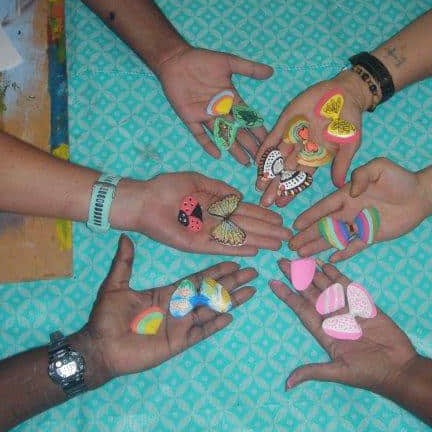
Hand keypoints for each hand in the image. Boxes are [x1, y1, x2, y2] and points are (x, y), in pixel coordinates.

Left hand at [72, 235, 257, 387]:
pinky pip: (201, 332)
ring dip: (230, 300)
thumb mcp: (114, 285)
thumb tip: (126, 237)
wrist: (99, 347)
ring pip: (211, 310)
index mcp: (166, 293)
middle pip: (210, 292)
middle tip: (252, 273)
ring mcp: (180, 325)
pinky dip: (215, 324)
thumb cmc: (106, 318)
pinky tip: (230, 316)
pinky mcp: (178, 342)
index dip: (215, 271)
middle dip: (231, 282)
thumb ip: (124, 263)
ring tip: (250, 291)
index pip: (197, 279)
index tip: (233, 262)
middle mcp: (178, 307)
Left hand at [112, 172, 291, 255]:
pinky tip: (253, 250)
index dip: (263, 215)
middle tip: (287, 235)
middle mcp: (215, 221)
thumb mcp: (197, 180)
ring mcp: (207, 234)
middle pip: (247, 226)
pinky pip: (220, 247)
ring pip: (238, 237)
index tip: (280, 218)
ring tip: (277, 244)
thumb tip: (241, 195)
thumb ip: (220, 188)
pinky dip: (236, 248)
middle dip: (267, 231)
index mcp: (215, 205)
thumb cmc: (167, 187)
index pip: (244, 211)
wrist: (144, 200)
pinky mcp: (196, 245)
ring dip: (259, 241)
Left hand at [157, 46, 272, 164]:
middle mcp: (220, 110)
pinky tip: (217, 154)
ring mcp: (205, 115)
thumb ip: (249, 68)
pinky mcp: (190, 118)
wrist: (175, 60)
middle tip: (259, 158)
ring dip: (233, 148)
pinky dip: (208, 144)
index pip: (247, 118)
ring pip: (222, 135)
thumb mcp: (228, 62)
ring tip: (244, 161)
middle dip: (249, 144)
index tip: (268, 140)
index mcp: (230, 98)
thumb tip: (271, 71)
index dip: (257, 129)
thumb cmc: (202, 60)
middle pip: (237, 130)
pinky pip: (199, 134)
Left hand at [255, 69, 371, 206]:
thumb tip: (339, 186)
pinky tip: (257, 161)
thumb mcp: (350, 144)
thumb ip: (341, 163)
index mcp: (316, 158)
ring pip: (277, 158)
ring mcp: (292, 137)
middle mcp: (302, 150)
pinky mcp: (286, 123)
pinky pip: (273, 138)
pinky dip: (265, 149)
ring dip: (268, 172)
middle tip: (265, 201)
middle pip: (286, 172)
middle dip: (276, 186)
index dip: (291, 191)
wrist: (344, 94)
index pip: (301, 178)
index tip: (281, 204)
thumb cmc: (350, 121)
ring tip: (258, 186)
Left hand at [269, 259, 415, 392]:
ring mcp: (349, 311)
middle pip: (310, 294)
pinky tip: (326, 265)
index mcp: (324, 333)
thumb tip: (288, 384)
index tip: (272, 283)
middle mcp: (333, 319)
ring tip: (300, 259)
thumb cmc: (369, 373)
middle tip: (281, 262)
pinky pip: (348, 287)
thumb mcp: (339, 373)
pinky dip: (337, 275)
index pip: (301, 310)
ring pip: (327, 287)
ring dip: (313, 273)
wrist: (399, 368)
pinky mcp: (365, 306)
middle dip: (296, 279)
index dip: (287, 296)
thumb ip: (314, 371)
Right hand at [289, 158, 429, 261]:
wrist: (421, 194)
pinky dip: (343, 252)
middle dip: (307, 235)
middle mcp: (349, 211)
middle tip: (292, 245)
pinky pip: (354, 246)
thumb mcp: (380, 167)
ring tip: (303, 254)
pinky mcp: (372, 235)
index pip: (325, 207)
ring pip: (334, 237)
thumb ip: (362, 175)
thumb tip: (352, 191)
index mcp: (348, 194)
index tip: (296, 224)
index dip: (310, 216)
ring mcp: (359, 225)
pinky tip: (331, 258)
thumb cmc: (399, 179)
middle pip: (324, 225)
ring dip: (318, 245)